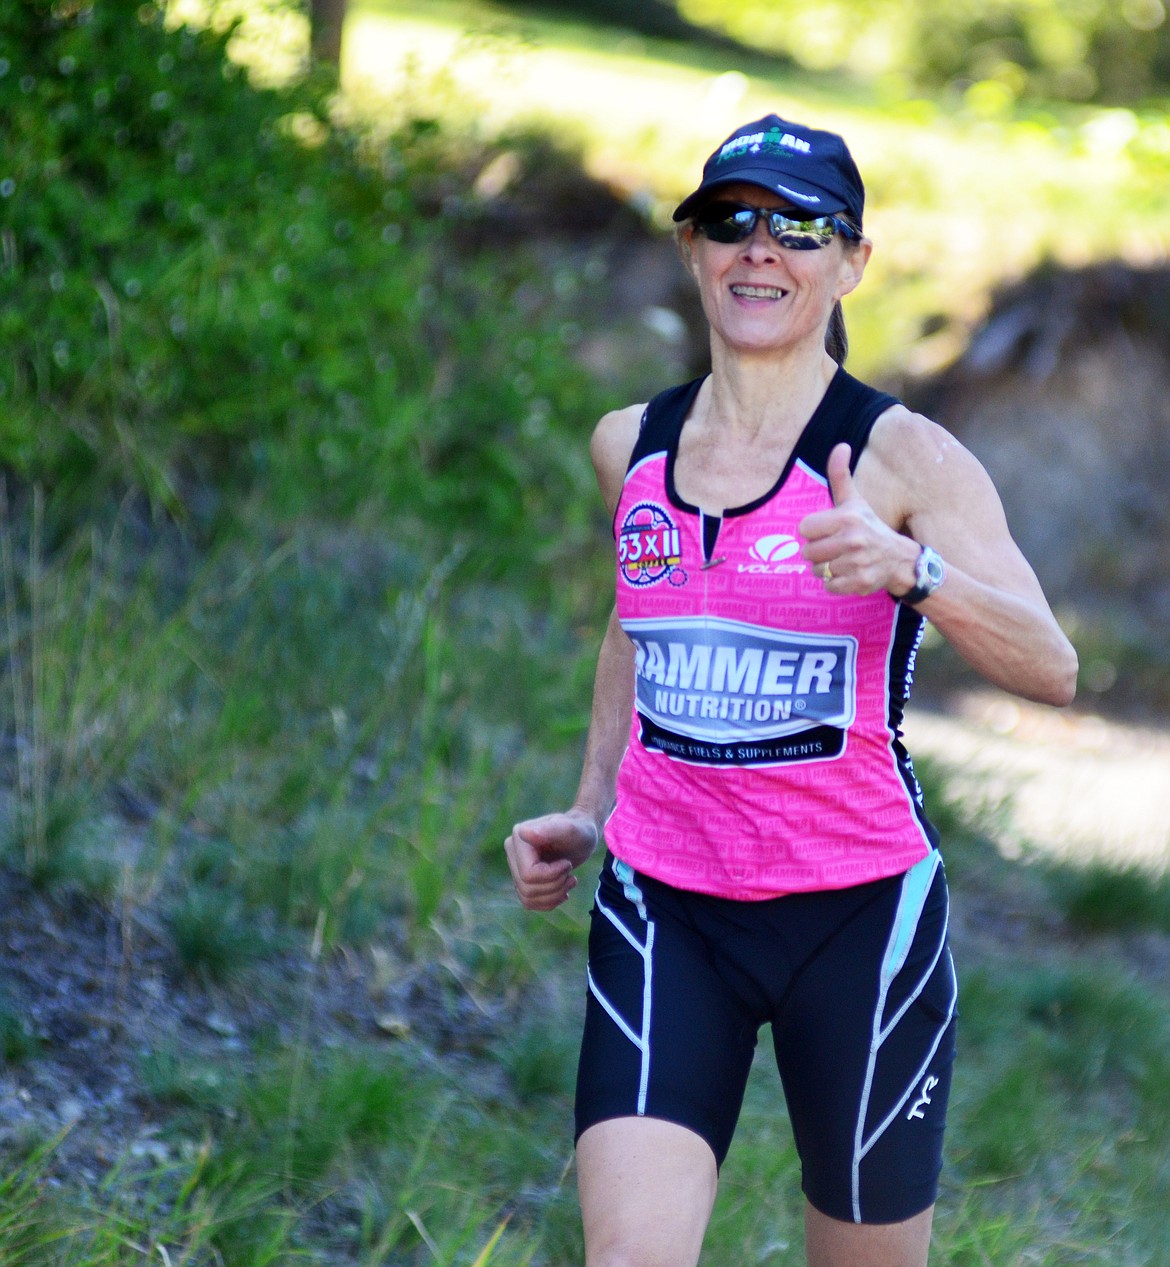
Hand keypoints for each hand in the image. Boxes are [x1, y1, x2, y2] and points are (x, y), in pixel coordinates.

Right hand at [505, 809, 599, 910]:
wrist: (582, 838)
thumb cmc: (580, 831)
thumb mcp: (571, 830)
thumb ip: (550, 830)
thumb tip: (524, 832)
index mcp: (519, 836)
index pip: (528, 874)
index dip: (552, 875)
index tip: (567, 864)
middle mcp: (512, 850)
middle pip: (527, 887)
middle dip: (555, 885)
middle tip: (570, 874)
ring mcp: (515, 866)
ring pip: (527, 898)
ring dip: (554, 895)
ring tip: (570, 881)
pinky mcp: (521, 879)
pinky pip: (529, 902)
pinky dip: (549, 901)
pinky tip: (563, 891)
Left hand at [799, 443, 915, 594]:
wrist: (898, 558)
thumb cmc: (869, 526)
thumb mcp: (855, 500)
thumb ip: (841, 475)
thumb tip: (840, 445)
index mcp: (847, 518)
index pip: (804, 528)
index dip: (813, 531)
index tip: (828, 531)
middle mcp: (853, 540)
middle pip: (807, 552)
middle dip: (818, 551)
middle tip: (835, 547)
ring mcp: (857, 563)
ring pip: (817, 570)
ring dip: (825, 568)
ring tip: (843, 560)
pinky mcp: (859, 583)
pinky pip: (828, 586)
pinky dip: (834, 583)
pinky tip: (848, 573)